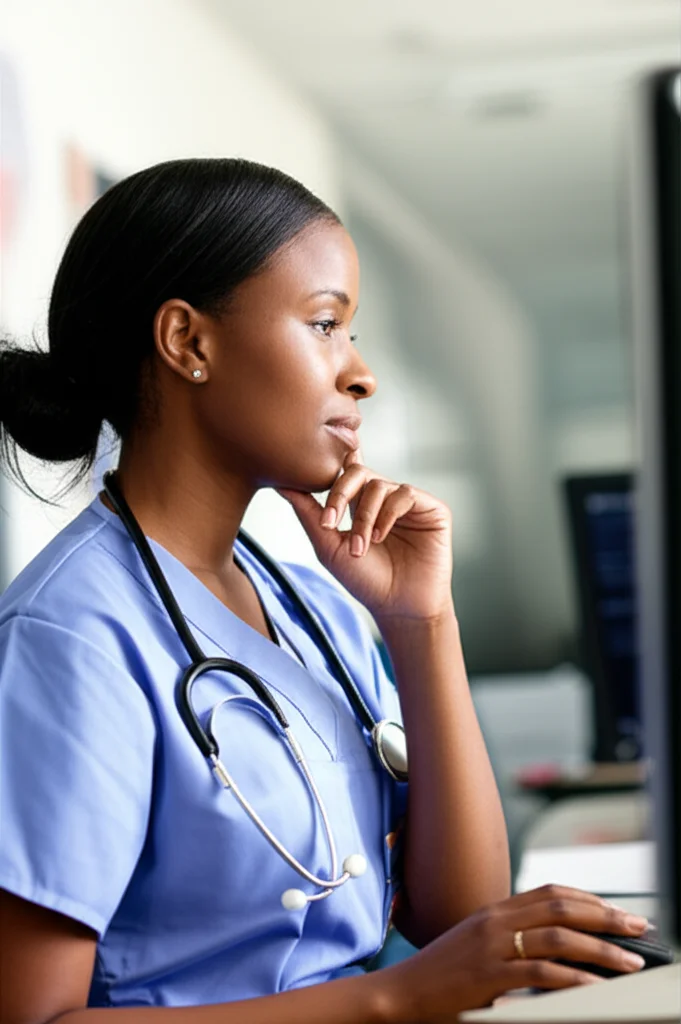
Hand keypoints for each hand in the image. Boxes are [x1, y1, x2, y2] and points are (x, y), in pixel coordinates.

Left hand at [277, 451, 452, 622]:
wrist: (399, 607)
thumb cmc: (365, 580)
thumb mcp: (328, 546)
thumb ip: (308, 514)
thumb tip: (282, 484)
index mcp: (360, 503)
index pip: (346, 471)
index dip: (331, 466)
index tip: (309, 473)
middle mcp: (385, 497)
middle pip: (357, 472)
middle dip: (339, 494)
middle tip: (329, 523)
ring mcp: (409, 501)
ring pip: (379, 486)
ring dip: (364, 516)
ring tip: (360, 547)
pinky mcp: (432, 508)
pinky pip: (405, 494)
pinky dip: (387, 514)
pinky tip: (380, 537)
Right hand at [378, 885, 649, 1021]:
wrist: (402, 992)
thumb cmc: (442, 974)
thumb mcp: (478, 944)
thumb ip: (511, 937)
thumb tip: (555, 944)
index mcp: (495, 910)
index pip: (551, 891)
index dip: (589, 898)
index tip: (617, 911)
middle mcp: (496, 920)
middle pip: (561, 907)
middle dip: (606, 916)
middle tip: (640, 928)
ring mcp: (492, 946)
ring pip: (559, 937)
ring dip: (601, 949)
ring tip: (629, 962)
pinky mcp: (490, 975)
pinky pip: (542, 973)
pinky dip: (575, 979)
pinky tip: (596, 987)